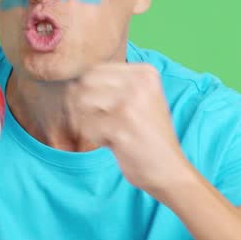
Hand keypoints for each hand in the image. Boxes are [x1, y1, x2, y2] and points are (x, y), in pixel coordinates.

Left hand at [67, 63, 192, 194]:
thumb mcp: (140, 100)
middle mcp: (139, 83)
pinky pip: (85, 126)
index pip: (95, 70)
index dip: (89, 91)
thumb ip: (113, 86)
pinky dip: (94, 138)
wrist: (169, 170)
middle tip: (99, 123)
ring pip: (81, 102)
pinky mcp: (120, 127)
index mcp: (145, 72)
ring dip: (88, 121)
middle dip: (83, 105)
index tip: (103, 110)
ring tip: (109, 131)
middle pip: (85, 83)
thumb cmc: (148, 136)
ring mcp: (130, 104)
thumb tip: (71, 85)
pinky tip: (114, 143)